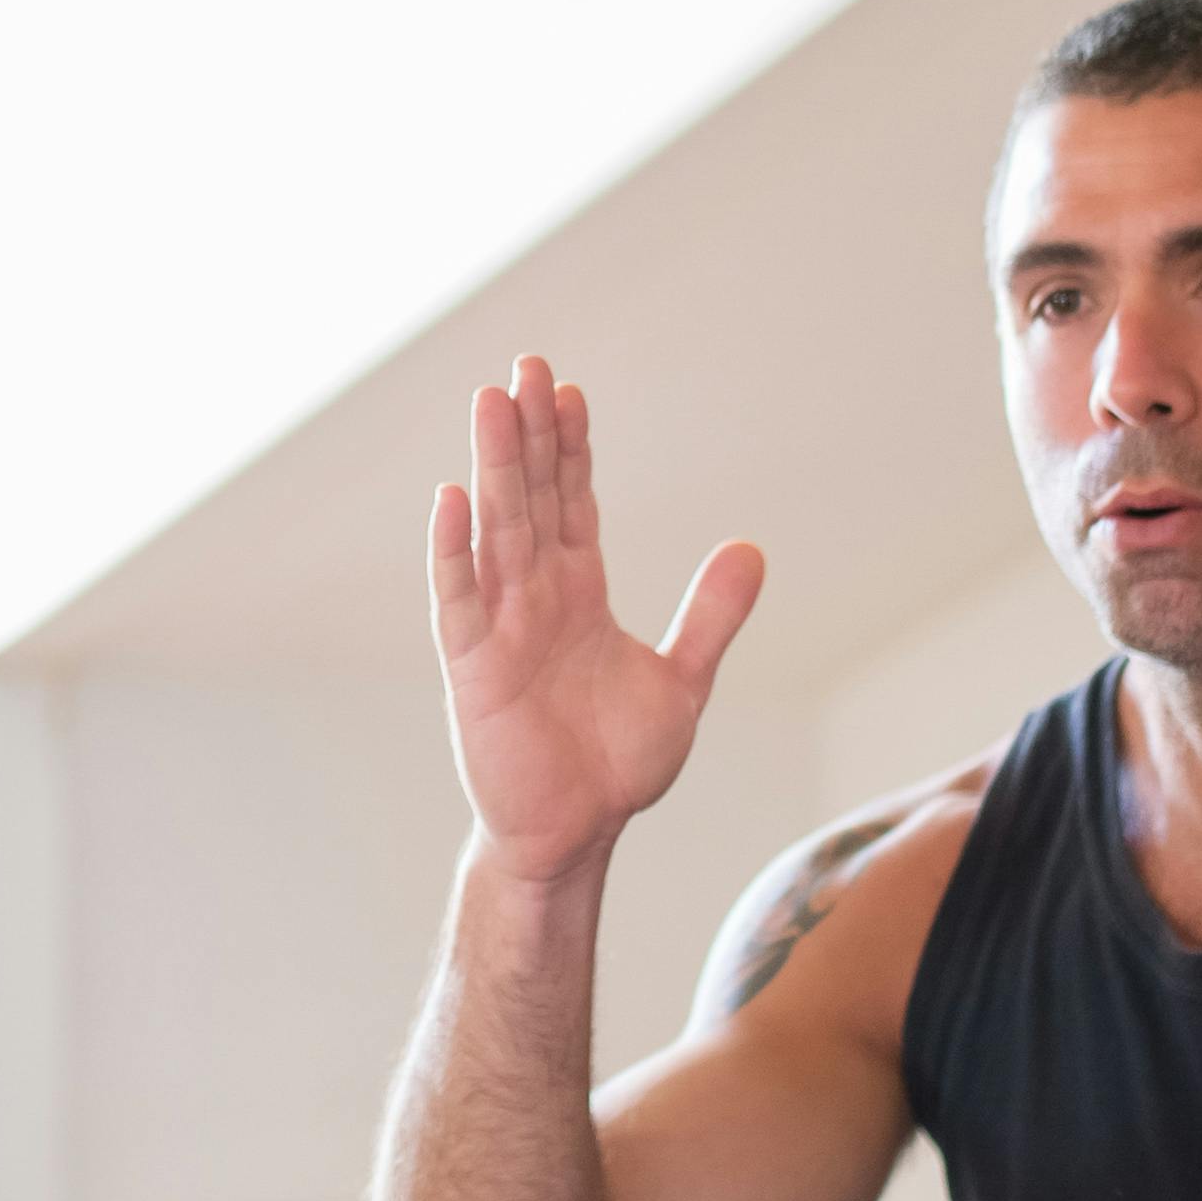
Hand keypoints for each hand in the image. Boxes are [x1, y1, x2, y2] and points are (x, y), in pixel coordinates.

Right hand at [429, 356, 766, 880]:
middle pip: (530, 497)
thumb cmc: (616, 765)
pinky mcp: (472, 667)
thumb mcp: (681, 682)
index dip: (571, 448)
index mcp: (578, 594)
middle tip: (527, 365)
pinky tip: (450, 498)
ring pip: (496, 530)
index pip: (573, 503)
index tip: (569, 391)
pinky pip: (458, 600)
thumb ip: (710, 616)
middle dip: (528, 433)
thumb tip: (751, 549)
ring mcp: (499, 627)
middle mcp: (534, 597)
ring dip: (492, 466)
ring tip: (490, 401)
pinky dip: (453, 551)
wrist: (575, 835)